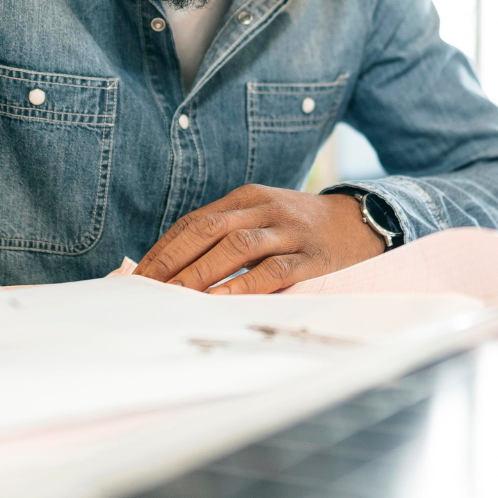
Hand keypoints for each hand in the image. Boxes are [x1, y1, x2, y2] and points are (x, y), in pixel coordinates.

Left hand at [134, 185, 383, 294]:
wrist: (358, 224)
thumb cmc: (296, 229)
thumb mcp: (261, 218)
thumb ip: (223, 235)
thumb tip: (169, 270)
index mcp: (247, 197)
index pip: (195, 221)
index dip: (165, 248)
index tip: (139, 275)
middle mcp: (265, 208)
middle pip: (209, 230)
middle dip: (174, 260)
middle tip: (148, 289)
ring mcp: (289, 231)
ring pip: (237, 246)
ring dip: (202, 272)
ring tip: (176, 296)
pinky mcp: (311, 257)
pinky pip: (273, 270)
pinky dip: (244, 285)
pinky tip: (222, 300)